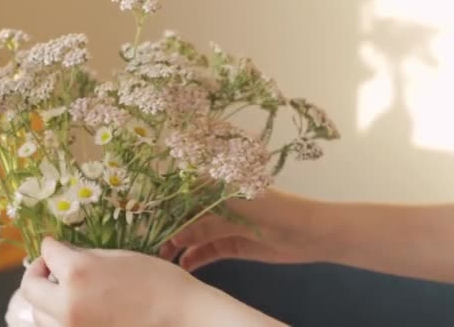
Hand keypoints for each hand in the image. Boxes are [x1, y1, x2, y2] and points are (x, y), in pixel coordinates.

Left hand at [21, 237, 204, 326]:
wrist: (181, 317)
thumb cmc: (158, 281)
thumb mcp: (122, 257)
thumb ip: (87, 256)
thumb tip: (66, 255)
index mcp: (78, 273)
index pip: (48, 253)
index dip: (50, 245)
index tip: (52, 244)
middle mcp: (67, 304)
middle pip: (29, 288)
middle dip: (36, 273)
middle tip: (48, 268)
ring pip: (38, 314)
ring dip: (45, 299)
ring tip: (62, 291)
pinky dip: (57, 318)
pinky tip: (75, 309)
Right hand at [160, 188, 326, 271]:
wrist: (308, 232)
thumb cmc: (272, 209)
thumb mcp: (237, 204)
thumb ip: (205, 212)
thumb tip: (175, 221)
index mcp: (219, 187)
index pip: (184, 193)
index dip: (166, 204)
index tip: (145, 214)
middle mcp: (219, 204)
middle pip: (187, 217)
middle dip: (169, 228)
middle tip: (151, 243)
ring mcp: (225, 225)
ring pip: (195, 236)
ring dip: (180, 245)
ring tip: (164, 258)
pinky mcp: (233, 244)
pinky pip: (208, 251)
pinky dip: (196, 258)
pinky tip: (184, 266)